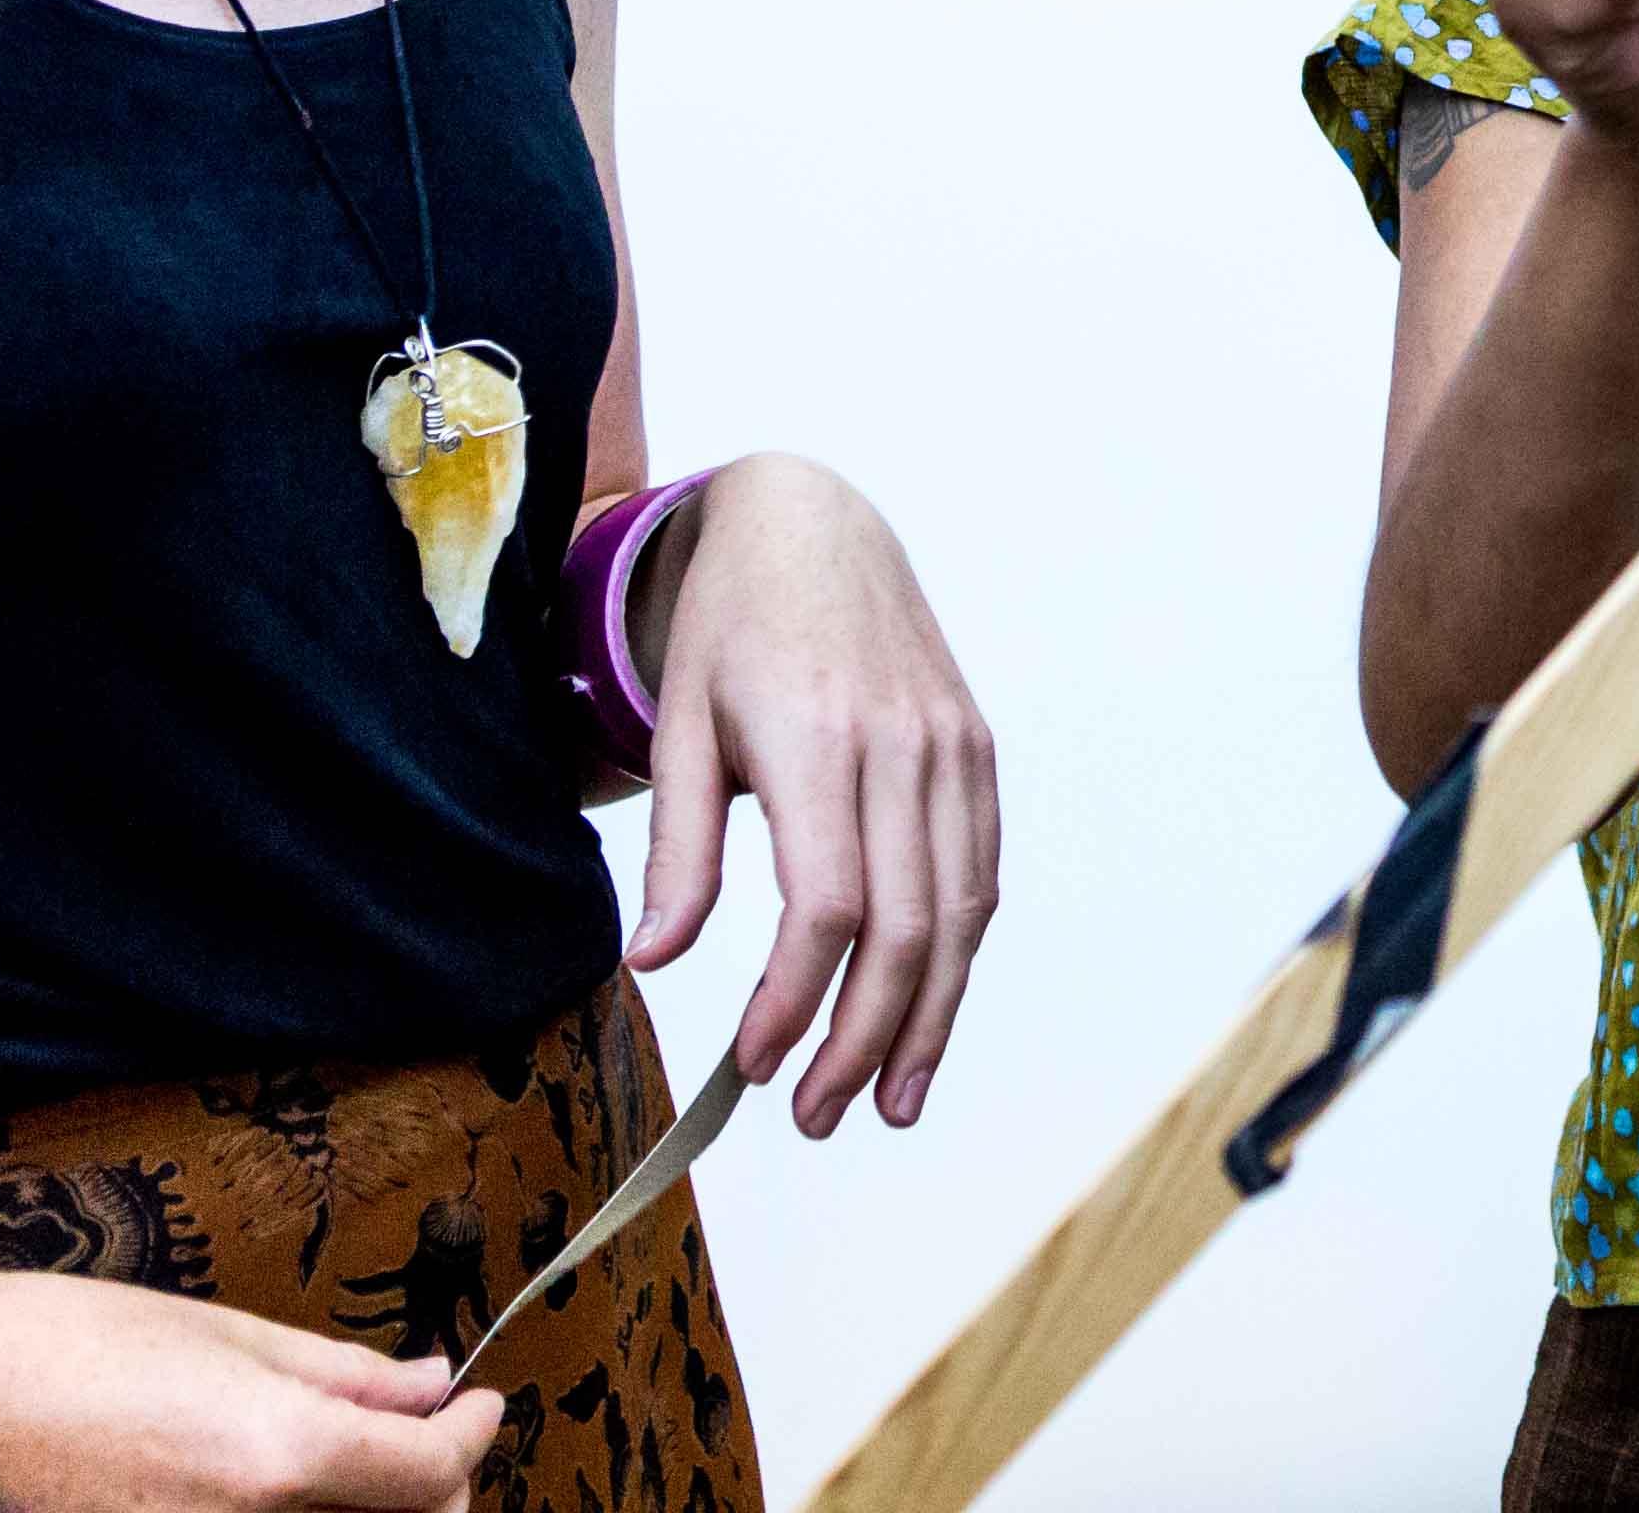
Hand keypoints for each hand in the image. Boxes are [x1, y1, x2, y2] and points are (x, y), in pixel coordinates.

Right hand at [0, 1270, 497, 1512]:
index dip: (472, 1435)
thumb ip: (344, 1376)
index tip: (480, 1406)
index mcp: (278, 1461)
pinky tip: (285, 1495)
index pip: (430, 1476)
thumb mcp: (231, 1337)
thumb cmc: (75, 1343)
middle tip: (428, 1443)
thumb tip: (430, 1385)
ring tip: (361, 1469)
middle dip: (432, 1493)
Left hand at [626, 454, 999, 1137]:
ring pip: (960, 910)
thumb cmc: (731, 626)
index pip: (827, 903)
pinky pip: (980, 869)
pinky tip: (927, 1007)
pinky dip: (960, 950)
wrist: (816, 522)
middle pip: (906, 925)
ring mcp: (952, 745)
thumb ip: (680, 847)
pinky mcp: (975, 747)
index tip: (759, 1066)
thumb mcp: (679, 724)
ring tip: (888, 1098)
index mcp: (816, 738)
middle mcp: (900, 744)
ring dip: (930, 1018)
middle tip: (822, 1117)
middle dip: (866, 1038)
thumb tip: (658, 962)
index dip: (798, 1000)